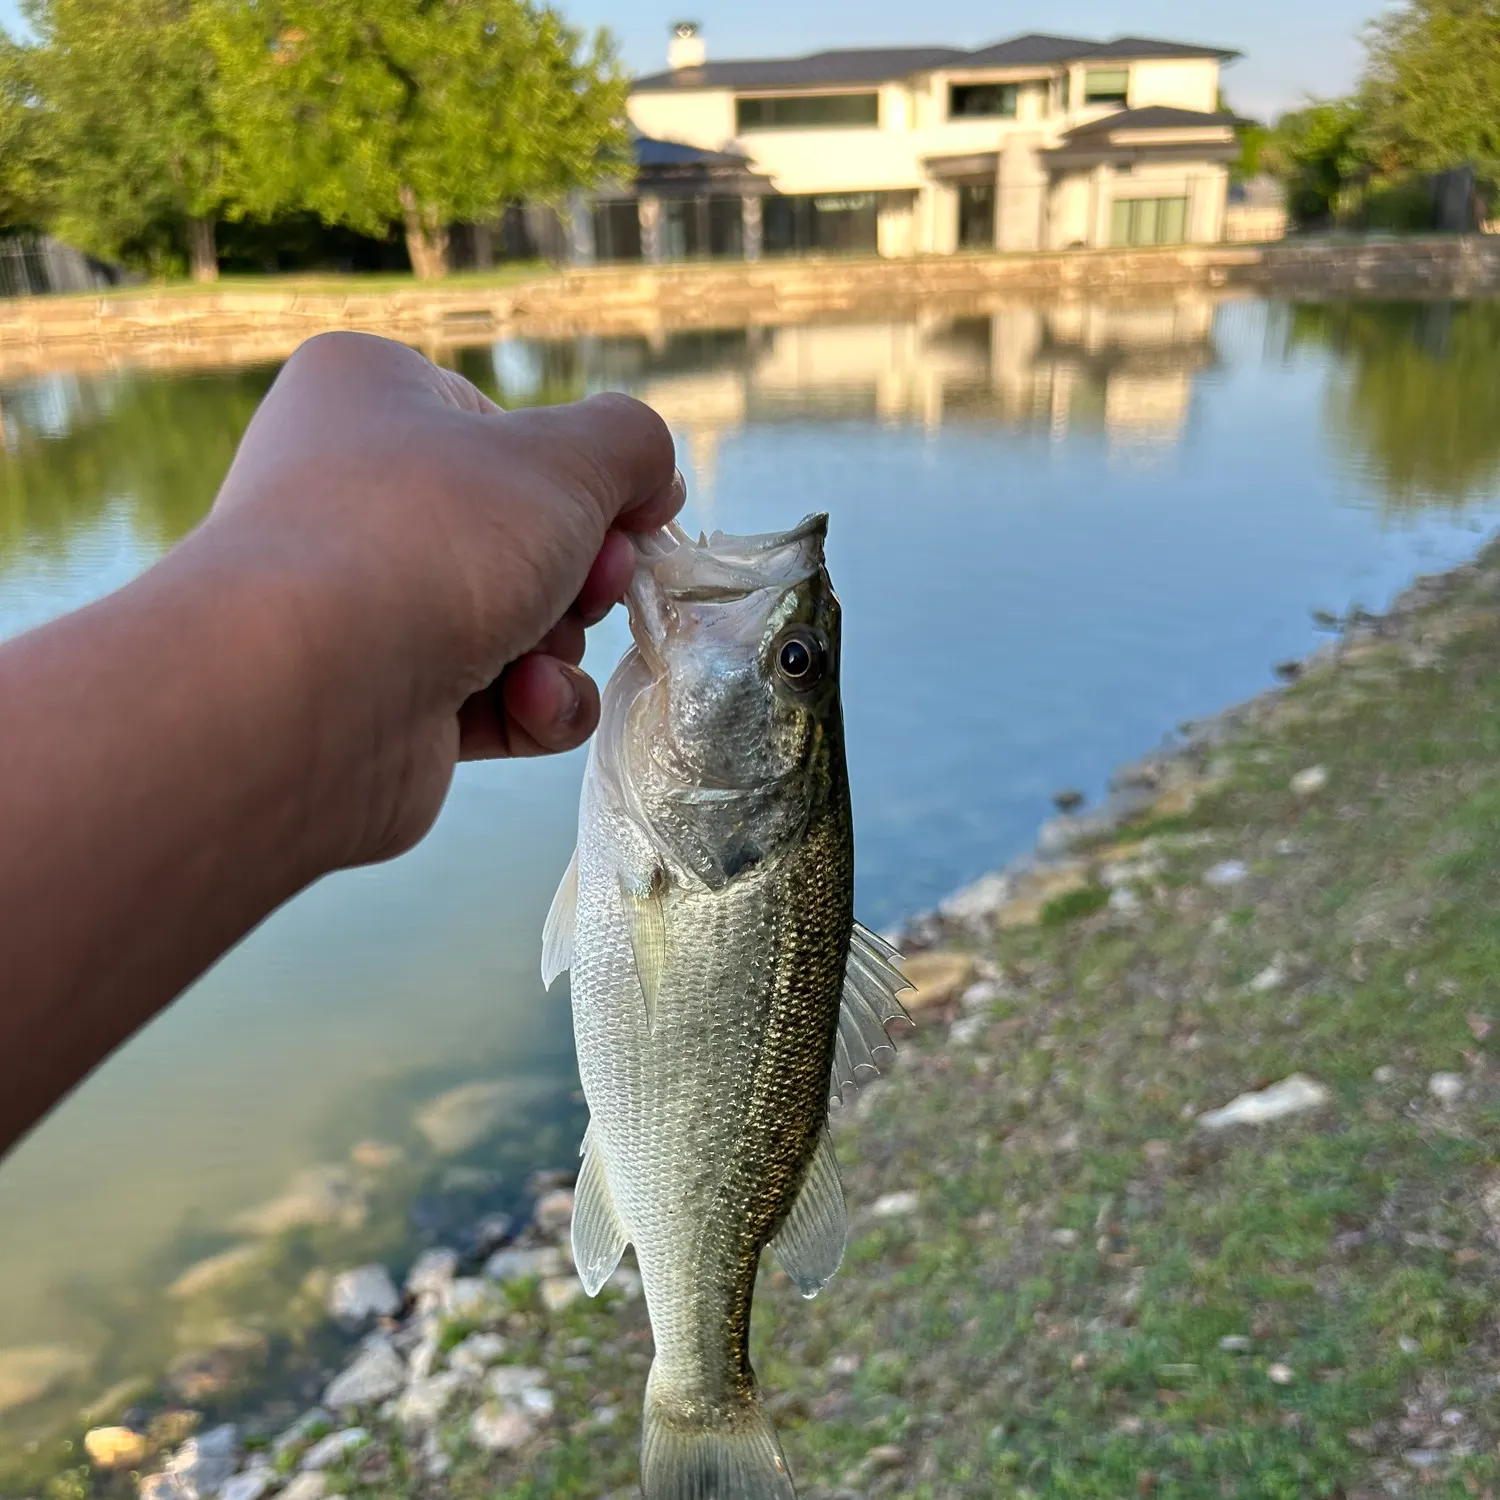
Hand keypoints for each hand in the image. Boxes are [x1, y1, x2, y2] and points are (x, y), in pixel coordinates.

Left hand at [202, 331, 682, 866]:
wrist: (305, 695)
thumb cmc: (433, 535)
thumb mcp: (568, 458)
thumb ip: (634, 445)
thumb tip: (656, 481)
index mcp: (371, 394)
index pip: (511, 430)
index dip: (587, 478)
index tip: (637, 517)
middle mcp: (352, 492)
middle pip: (524, 532)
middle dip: (579, 572)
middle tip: (589, 584)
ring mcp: (361, 603)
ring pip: (518, 620)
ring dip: (555, 644)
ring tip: (532, 657)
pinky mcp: (381, 700)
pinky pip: (492, 695)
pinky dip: (528, 705)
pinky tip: (523, 705)